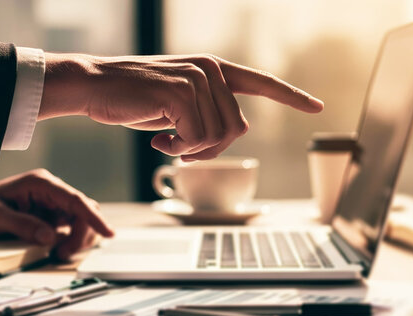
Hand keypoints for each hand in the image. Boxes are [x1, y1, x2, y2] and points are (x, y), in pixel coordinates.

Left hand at [0, 169, 113, 260]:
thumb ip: (22, 225)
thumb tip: (49, 237)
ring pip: (81, 221)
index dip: (93, 217)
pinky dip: (71, 241)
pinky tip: (57, 249)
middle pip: (83, 211)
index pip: (75, 199)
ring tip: (57, 254)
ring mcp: (53, 204)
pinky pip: (72, 228)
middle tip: (61, 254)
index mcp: (41, 183)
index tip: (108, 232)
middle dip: (80, 235)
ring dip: (77, 239)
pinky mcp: (52, 217)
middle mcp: (52, 192)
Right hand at [38, 53, 323, 160]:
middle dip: (210, 148)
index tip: (317, 106)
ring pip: (219, 137)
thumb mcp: (179, 106)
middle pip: (237, 128)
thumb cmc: (134, 98)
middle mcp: (211, 69)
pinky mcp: (182, 92)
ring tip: (165, 139)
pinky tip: (157, 139)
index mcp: (213, 69)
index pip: (260, 82)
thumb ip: (209, 112)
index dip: (291, 96)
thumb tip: (239, 128)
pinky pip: (197, 140)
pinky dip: (178, 149)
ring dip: (190, 150)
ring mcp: (198, 78)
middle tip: (178, 148)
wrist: (95, 86)